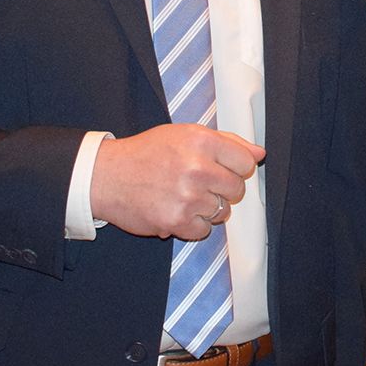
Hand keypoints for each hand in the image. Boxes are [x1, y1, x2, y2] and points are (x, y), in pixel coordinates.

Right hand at [91, 124, 263, 239]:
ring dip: (206, 208)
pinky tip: (176, 210)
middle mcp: (197, 167)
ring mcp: (188, 196)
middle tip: (197, 183)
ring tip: (183, 196)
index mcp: (202, 141)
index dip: (236, 168)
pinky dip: (192, 225)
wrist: (106, 176)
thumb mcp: (185, 135)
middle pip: (237, 189)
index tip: (220, 169)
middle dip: (222, 189)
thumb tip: (259, 154)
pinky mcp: (176, 221)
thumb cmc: (147, 153)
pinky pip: (203, 231)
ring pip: (222, 212)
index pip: (246, 162)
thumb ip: (226, 142)